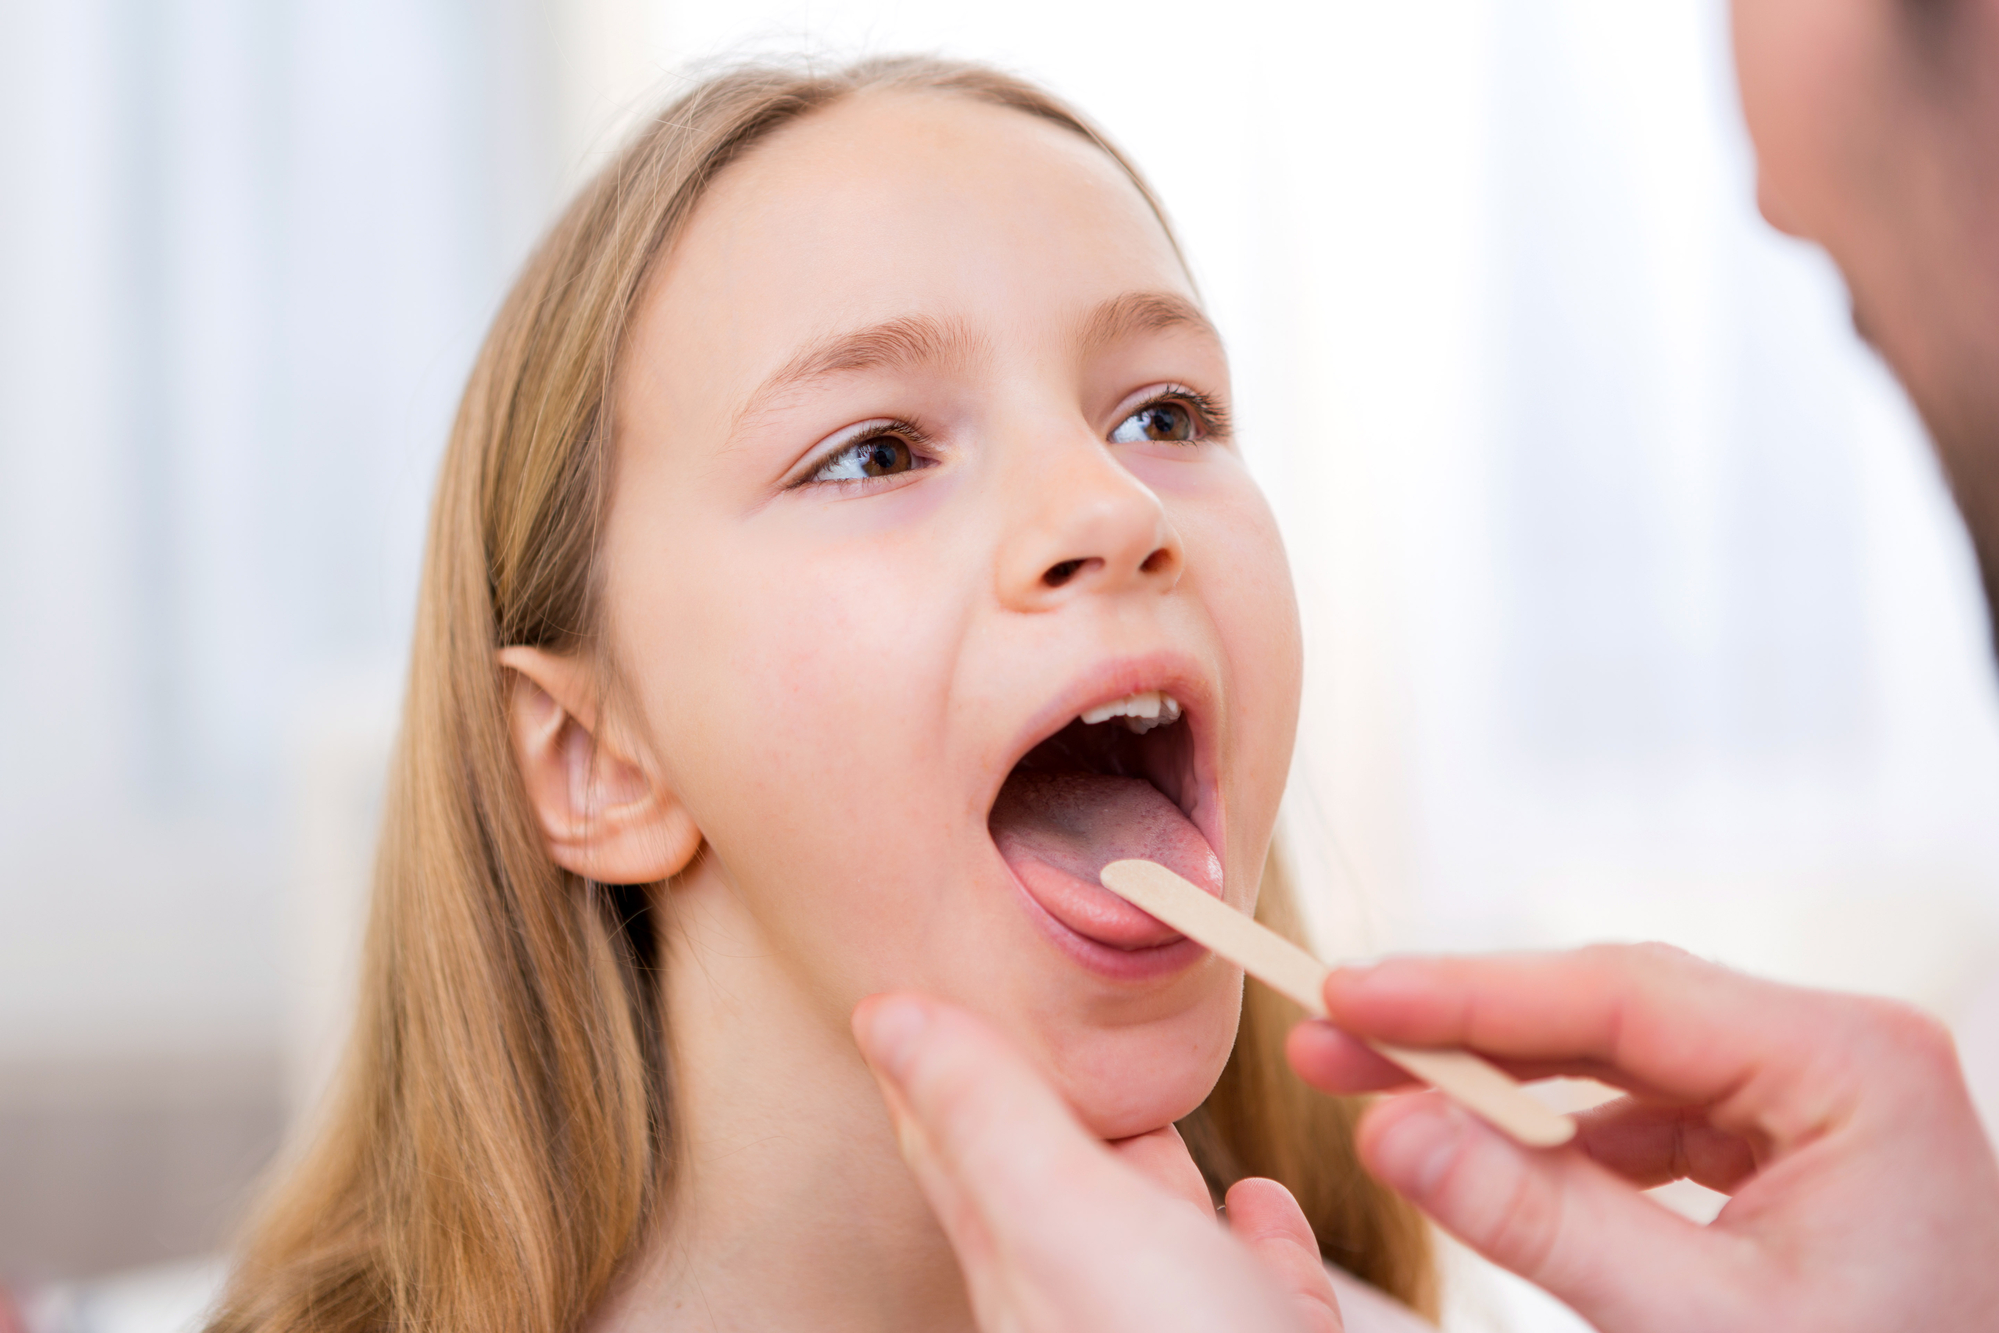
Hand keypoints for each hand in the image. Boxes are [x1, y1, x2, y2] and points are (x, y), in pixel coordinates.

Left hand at [853, 993, 1342, 1332]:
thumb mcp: (1063, 1217)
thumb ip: (982, 1116)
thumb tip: (883, 1014)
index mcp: (1028, 1260)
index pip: (959, 1148)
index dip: (935, 1073)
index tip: (910, 1012)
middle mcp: (1096, 1304)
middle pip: (1054, 1187)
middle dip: (1043, 1116)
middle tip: (1025, 1045)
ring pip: (1155, 1238)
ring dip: (1152, 1172)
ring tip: (1151, 1122)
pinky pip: (1263, 1290)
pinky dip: (1260, 1239)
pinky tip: (1263, 1209)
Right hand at [1292, 944, 1998, 1332]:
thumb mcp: (1701, 1330)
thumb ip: (1543, 1223)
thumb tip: (1392, 1133)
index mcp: (1855, 1065)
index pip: (1625, 994)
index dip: (1469, 993)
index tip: (1347, 995)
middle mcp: (1841, 1053)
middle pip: (1613, 1009)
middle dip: (1465, 1028)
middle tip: (1330, 1033)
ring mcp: (1816, 1096)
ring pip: (1619, 1055)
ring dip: (1498, 1080)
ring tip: (1379, 1087)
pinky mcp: (1788, 1146)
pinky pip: (1648, 1113)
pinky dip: (1558, 1134)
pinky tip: (1484, 1147)